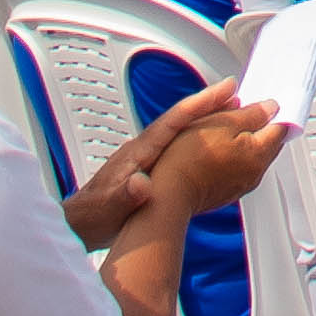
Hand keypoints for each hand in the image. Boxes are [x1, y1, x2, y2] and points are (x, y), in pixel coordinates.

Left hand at [71, 85, 273, 240]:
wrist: (79, 225)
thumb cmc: (93, 217)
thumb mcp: (108, 209)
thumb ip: (124, 196)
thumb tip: (141, 184)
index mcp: (139, 153)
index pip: (174, 120)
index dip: (201, 103)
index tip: (225, 89)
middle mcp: (144, 150)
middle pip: (181, 120)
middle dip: (208, 105)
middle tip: (236, 94)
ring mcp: (145, 158)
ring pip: (181, 132)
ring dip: (204, 120)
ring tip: (229, 112)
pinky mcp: (148, 170)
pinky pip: (178, 146)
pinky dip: (196, 138)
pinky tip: (207, 144)